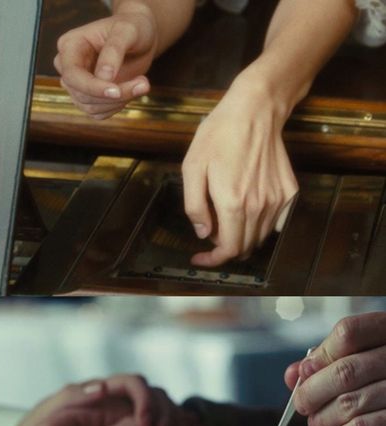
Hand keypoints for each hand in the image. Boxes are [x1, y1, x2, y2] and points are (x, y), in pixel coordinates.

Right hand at [54, 4, 156, 119]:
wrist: (140, 39)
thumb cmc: (133, 28)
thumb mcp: (127, 31)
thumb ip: (114, 50)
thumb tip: (103, 76)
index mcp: (70, 46)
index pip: (72, 75)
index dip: (93, 87)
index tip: (117, 91)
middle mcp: (68, 67)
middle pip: (81, 95)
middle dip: (112, 96)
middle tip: (143, 84)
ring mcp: (77, 85)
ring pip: (91, 107)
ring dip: (119, 102)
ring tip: (142, 83)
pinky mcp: (89, 98)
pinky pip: (99, 113)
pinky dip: (117, 106)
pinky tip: (131, 90)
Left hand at [182, 69, 297, 265]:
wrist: (256, 109)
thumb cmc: (220, 134)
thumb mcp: (192, 167)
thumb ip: (194, 206)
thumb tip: (204, 233)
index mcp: (233, 204)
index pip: (227, 250)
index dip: (213, 260)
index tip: (201, 259)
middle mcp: (258, 208)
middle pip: (244, 248)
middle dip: (225, 248)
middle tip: (212, 232)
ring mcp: (277, 202)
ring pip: (259, 238)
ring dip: (242, 237)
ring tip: (228, 217)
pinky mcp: (289, 193)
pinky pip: (275, 224)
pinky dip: (261, 227)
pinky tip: (249, 210)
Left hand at [285, 313, 385, 425]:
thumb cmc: (384, 372)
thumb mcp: (365, 353)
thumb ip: (331, 358)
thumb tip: (295, 375)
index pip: (348, 333)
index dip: (321, 356)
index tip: (306, 373)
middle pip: (344, 372)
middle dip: (313, 393)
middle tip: (303, 405)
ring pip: (350, 403)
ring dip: (324, 418)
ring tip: (318, 424)